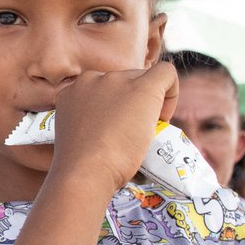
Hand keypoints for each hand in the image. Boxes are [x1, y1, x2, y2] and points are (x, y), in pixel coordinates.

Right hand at [49, 62, 178, 191]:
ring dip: (147, 101)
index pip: (101, 88)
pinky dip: (172, 90)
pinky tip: (164, 116)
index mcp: (73, 91)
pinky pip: (165, 73)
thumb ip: (89, 121)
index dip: (114, 106)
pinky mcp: (142, 87)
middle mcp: (92, 79)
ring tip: (146, 130)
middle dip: (132, 102)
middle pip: (123, 81)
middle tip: (135, 132)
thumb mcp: (76, 135)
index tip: (118, 128)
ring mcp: (115, 81)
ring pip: (142, 78)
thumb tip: (111, 128)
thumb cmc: (81, 165)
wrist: (85, 171)